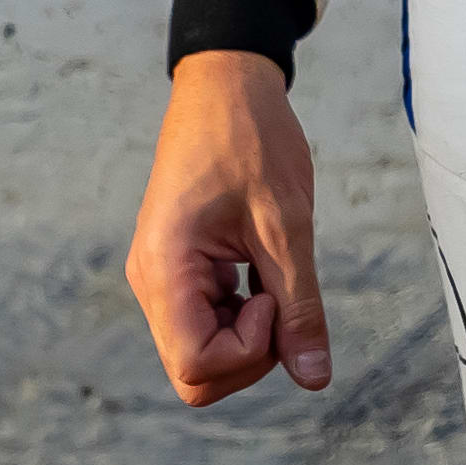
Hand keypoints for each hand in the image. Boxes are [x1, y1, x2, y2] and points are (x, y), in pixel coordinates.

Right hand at [127, 49, 330, 399]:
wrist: (224, 86)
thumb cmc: (251, 142)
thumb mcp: (288, 227)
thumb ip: (300, 306)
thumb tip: (314, 378)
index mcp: (164, 268)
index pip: (196, 366)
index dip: (249, 351)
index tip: (273, 293)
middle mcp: (151, 281)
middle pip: (194, 373)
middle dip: (249, 355)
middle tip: (279, 294)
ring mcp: (159, 277)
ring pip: (200, 353)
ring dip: (247, 335)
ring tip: (270, 274)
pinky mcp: (175, 271)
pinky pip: (204, 323)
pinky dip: (240, 315)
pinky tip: (258, 270)